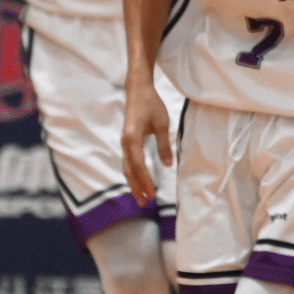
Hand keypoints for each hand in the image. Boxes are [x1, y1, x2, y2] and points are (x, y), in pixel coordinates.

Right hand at [120, 81, 172, 205]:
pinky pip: (129, 162)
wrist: (137, 90)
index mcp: (132, 138)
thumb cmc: (151, 104)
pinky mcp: (127, 142)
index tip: (152, 192)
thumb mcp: (162, 124)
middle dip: (137, 187)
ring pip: (127, 167)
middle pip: (129, 170)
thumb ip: (165, 145)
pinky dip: (133, 174)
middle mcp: (125, 143)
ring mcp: (125, 143)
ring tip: (141, 198)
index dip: (145, 180)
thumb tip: (168, 165)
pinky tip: (139, 182)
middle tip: (145, 203)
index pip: (138, 164)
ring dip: (134, 183)